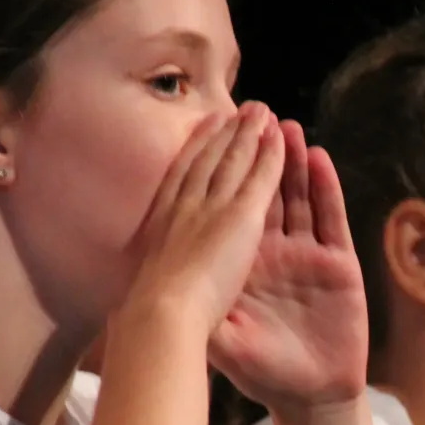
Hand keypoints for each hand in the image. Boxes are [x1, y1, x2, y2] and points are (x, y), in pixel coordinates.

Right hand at [130, 103, 284, 331]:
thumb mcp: (144, 285)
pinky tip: (280, 137)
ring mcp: (211, 208)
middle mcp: (184, 206)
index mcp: (161, 224)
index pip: (181, 177)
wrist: (159, 316)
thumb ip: (153, 272)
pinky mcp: (240, 217)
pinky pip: (260, 179)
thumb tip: (144, 280)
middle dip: (224, 132)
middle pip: (209, 160)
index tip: (204, 127)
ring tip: (261, 110)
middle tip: (238, 108)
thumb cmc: (147, 317)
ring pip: (234, 161)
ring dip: (248, 133)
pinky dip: (270, 155)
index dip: (195, 149)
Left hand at [209, 121, 368, 412]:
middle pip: (265, 191)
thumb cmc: (262, 371)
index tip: (217, 131)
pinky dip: (326, 189)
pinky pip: (331, 219)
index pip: (229, 205)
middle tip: (255, 109)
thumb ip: (197, 309)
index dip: (225, 168)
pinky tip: (318, 160)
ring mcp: (307, 256)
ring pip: (298, 197)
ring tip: (286, 125)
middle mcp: (273, 253)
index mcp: (240, 263)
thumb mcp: (219, 339)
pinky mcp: (339, 267)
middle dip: (260, 150)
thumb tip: (160, 285)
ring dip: (292, 162)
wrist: (309, 397)